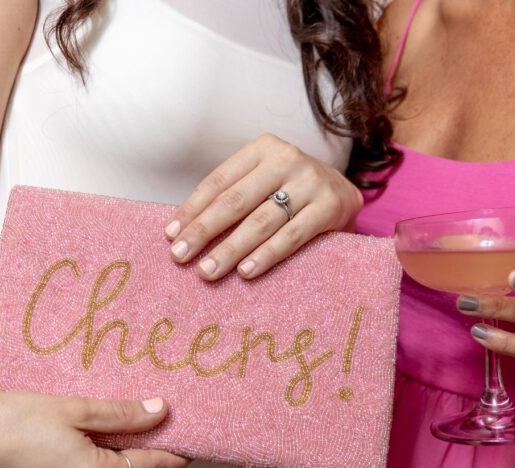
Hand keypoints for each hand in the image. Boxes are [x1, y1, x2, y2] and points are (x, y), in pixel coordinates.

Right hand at [0, 389, 188, 467]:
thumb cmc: (14, 419)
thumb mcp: (75, 410)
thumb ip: (122, 415)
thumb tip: (161, 412)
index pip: (153, 466)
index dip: (176, 450)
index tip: (193, 438)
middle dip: (135, 444)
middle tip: (139, 409)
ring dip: (107, 451)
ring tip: (94, 417)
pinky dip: (86, 461)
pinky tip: (71, 435)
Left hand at [164, 133, 361, 279]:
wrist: (345, 193)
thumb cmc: (289, 193)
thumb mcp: (262, 182)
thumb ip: (231, 197)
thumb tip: (181, 232)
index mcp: (263, 148)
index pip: (218, 181)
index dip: (191, 209)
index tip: (169, 235)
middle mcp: (287, 158)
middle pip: (235, 200)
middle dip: (203, 231)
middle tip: (179, 257)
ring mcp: (311, 181)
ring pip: (261, 221)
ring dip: (230, 250)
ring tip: (207, 271)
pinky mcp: (332, 206)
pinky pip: (291, 236)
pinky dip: (266, 255)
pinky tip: (245, 272)